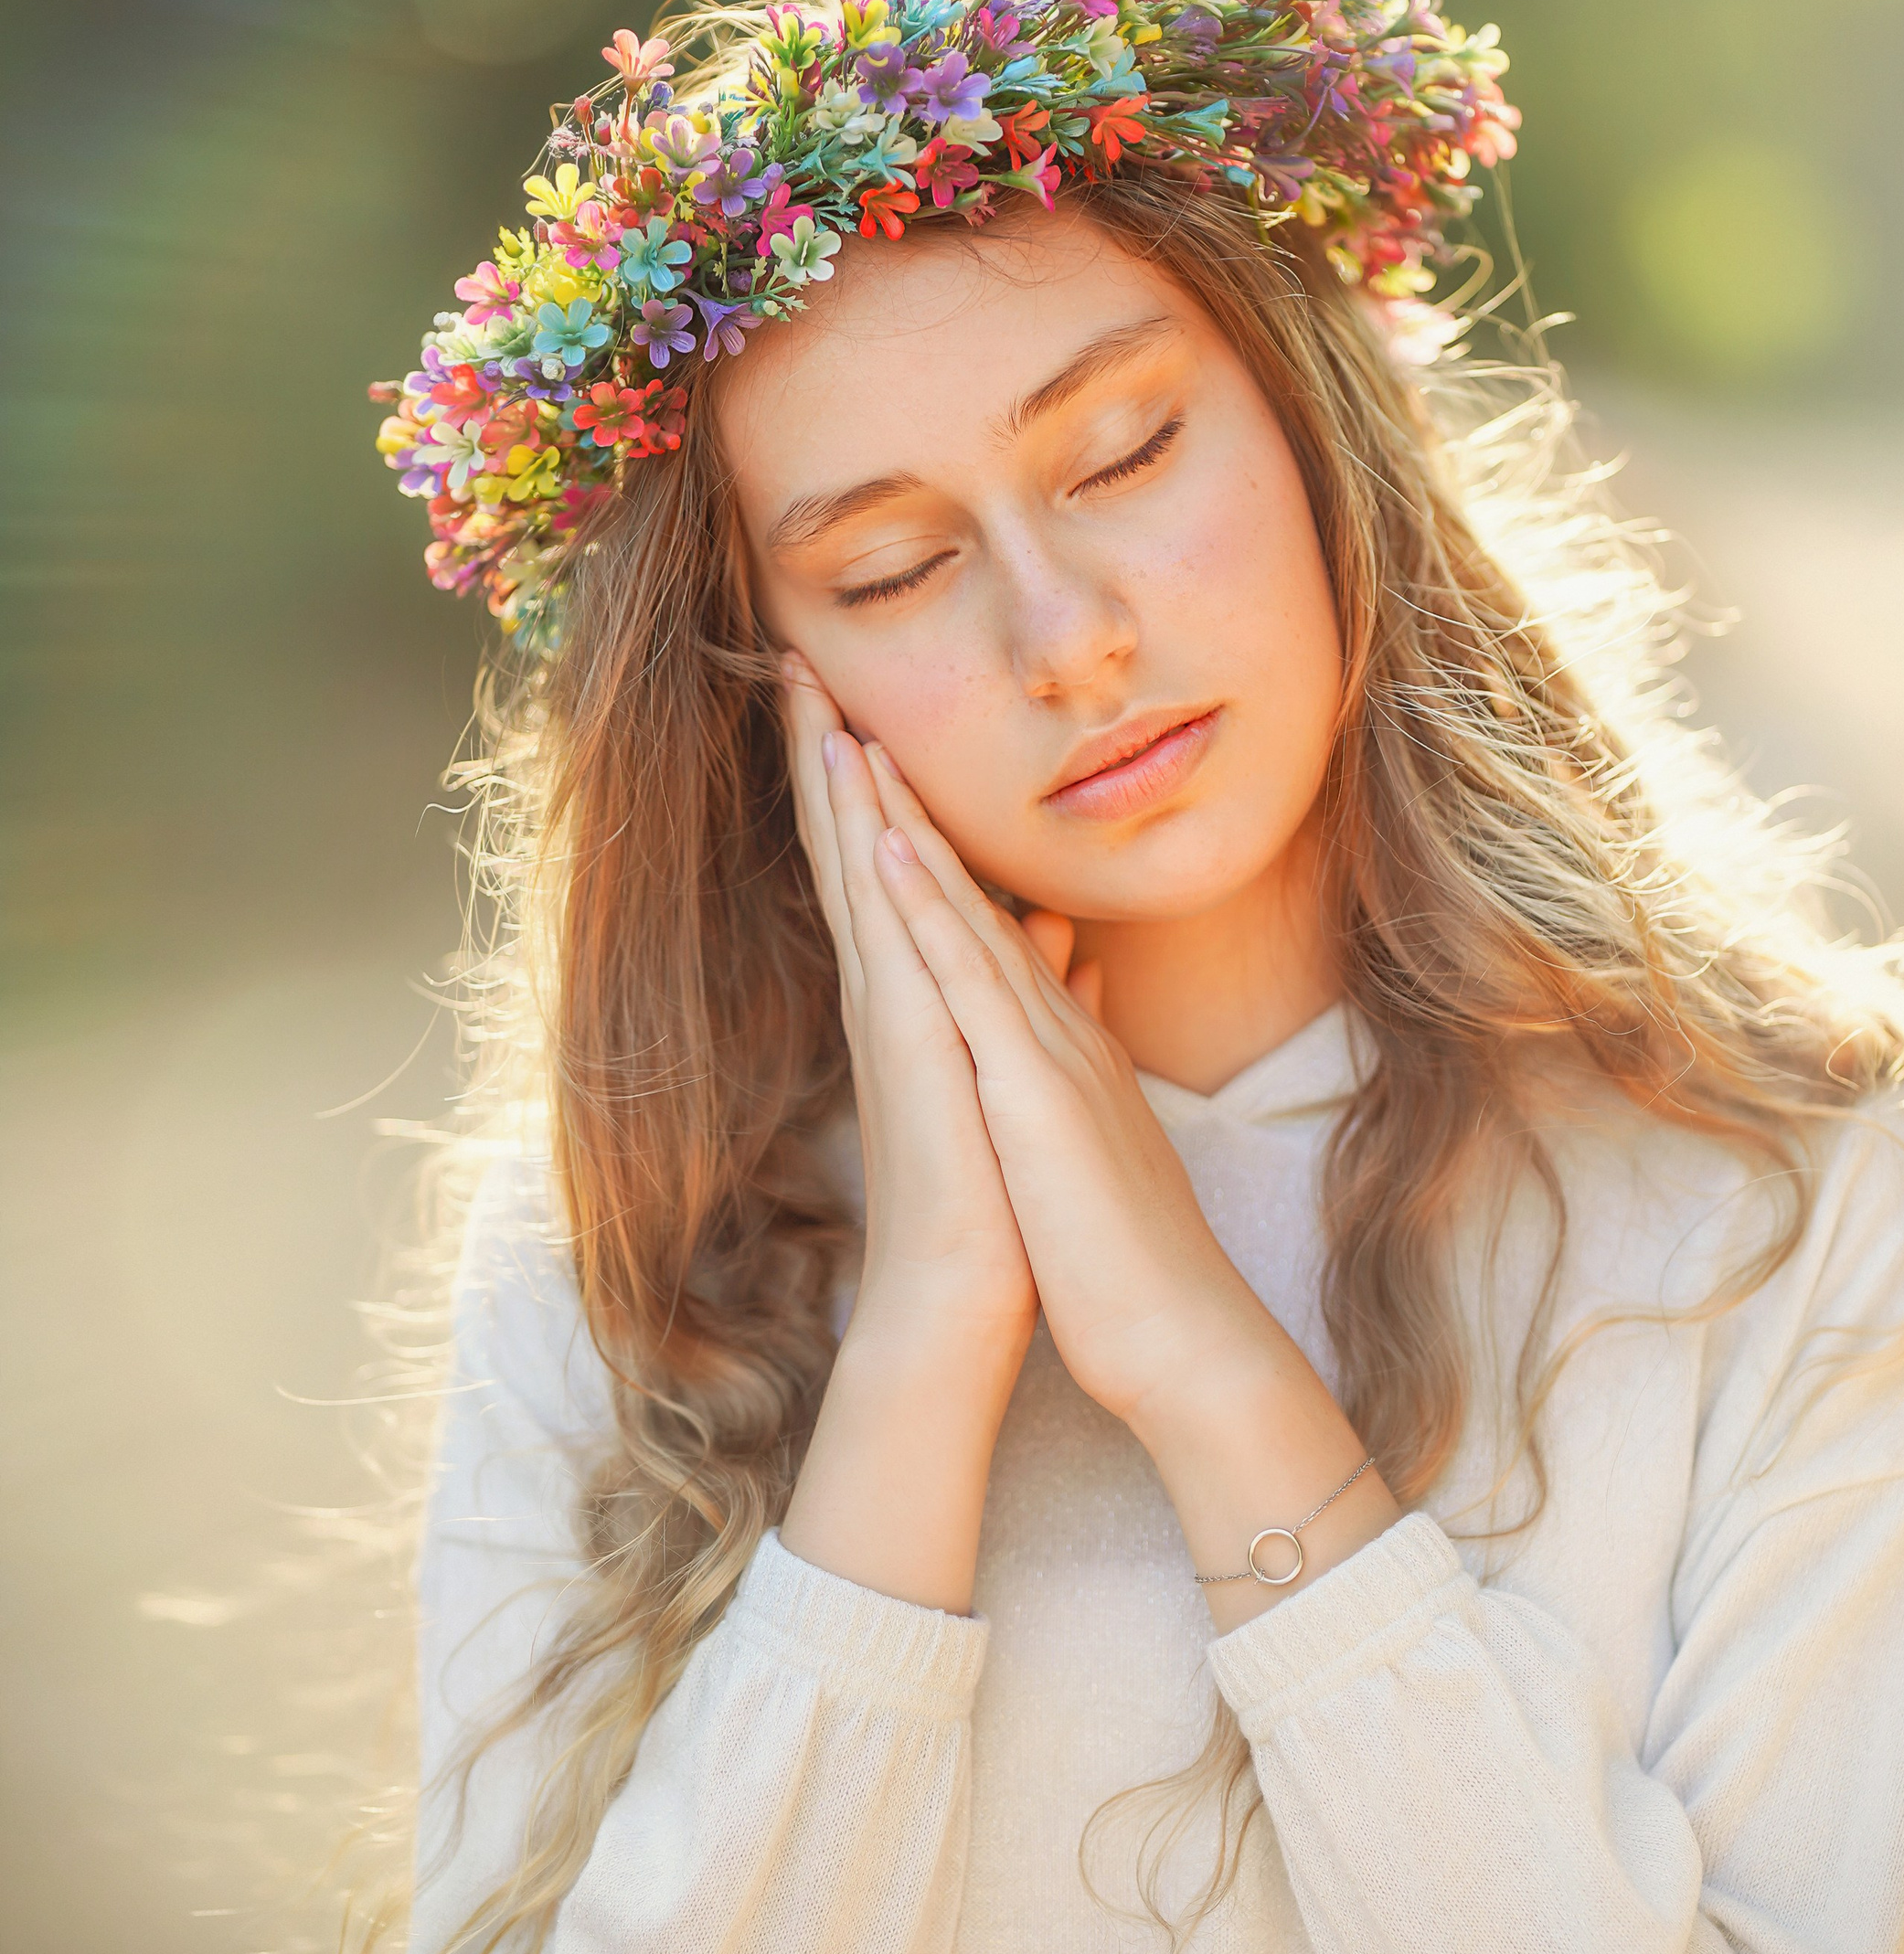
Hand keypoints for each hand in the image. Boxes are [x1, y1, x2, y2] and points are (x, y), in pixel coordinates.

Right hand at [778, 656, 1035, 1363]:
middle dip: (824, 752)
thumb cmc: (996, 1197)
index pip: (881, 865)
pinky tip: (858, 799)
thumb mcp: (1022, 1066)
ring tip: (806, 694)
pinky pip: (882, 928)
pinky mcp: (906, 1038)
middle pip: (847, 845)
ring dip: (831, 780)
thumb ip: (1032, 992)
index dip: (863, 783)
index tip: (845, 702)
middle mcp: (886, 991)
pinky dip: (869, 861)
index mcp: (912, 995)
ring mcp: (889, 1010)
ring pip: (852, 868)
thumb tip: (1058, 936)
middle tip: (794, 661)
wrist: (967, 1291)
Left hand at [846, 718, 1403, 1624]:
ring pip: (957, 904)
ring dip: (898, 813)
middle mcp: (1043, 1022)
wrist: (1178, 1333)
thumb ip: (1081, 1055)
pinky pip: (969, 977)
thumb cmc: (1123, 1255)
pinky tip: (888, 845)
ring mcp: (1039, 1045)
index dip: (912, 834)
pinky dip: (930, 906)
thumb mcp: (1088, 1139)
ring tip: (839, 722)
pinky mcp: (1029, 1085)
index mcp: (1047, 1040)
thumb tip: (1076, 988)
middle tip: (824, 687)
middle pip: (954, 882)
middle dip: (886, 786)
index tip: (857, 754)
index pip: (970, 918)